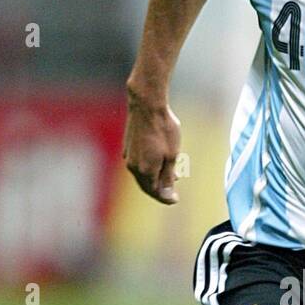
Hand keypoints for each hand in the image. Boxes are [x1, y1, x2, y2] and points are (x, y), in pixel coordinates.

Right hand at [123, 84, 181, 203]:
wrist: (147, 106)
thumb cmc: (163, 129)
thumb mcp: (172, 156)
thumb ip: (168, 177)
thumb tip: (167, 196)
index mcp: (145, 171)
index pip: (155, 192)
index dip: (166, 198)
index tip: (176, 199)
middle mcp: (133, 167)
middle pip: (147, 185)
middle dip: (161, 189)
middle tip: (174, 189)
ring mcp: (129, 156)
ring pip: (142, 174)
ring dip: (156, 177)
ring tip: (172, 173)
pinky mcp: (128, 147)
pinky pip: (139, 164)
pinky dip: (150, 167)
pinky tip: (160, 160)